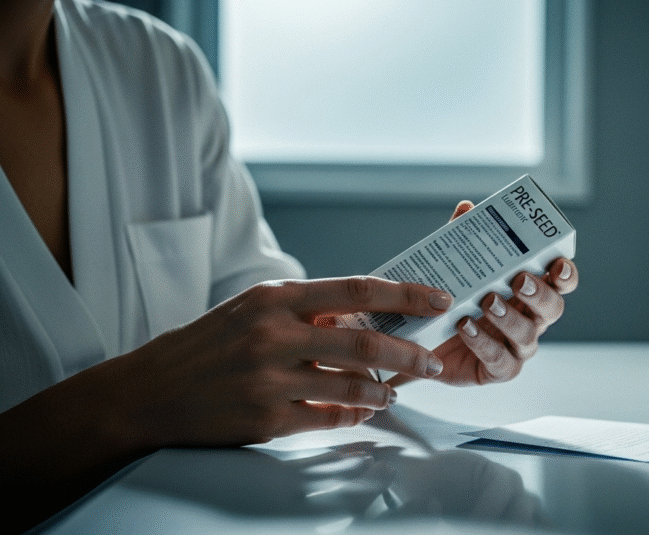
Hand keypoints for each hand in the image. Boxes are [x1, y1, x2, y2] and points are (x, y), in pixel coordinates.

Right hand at [90, 277, 452, 448]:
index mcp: (276, 298)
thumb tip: (367, 313)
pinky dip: (354, 416)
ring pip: (353, 385)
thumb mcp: (254, 310)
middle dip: (410, 353)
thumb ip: (306, 310)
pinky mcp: (266, 418)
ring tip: (396, 392)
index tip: (439, 299)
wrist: (151, 391)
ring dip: (384, 390)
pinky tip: (362, 412)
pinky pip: (329, 418)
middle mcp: (275, 334)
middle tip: (433, 362)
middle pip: (365, 340)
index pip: (357, 288)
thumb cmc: (209, 345)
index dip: (406, 293)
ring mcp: (270, 378)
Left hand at [389, 201, 578, 386]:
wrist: (421, 340)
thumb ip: (462, 240)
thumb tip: (467, 208)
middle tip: (518, 281)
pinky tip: (466, 328)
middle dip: (539, 294)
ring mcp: (517, 347)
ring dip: (509, 318)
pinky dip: (485, 344)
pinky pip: (500, 361)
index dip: (566, 274)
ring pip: (527, 335)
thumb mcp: (454, 266)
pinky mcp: (498, 370)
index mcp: (529, 292)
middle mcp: (530, 320)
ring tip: (486, 302)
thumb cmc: (448, 299)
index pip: (560, 282)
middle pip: (553, 309)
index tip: (557, 264)